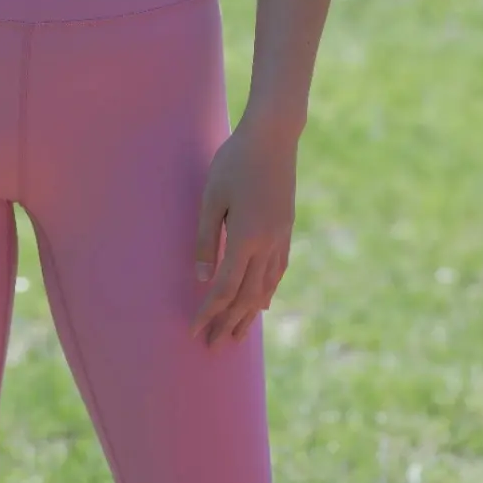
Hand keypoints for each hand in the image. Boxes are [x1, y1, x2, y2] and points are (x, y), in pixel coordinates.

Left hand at [190, 123, 296, 347]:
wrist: (274, 135)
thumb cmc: (235, 160)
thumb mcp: (212, 196)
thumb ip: (206, 239)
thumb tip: (201, 277)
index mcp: (247, 238)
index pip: (226, 288)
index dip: (210, 312)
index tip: (195, 330)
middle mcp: (268, 244)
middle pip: (247, 296)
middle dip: (229, 323)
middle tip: (213, 346)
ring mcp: (281, 237)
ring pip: (266, 288)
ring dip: (249, 315)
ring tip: (237, 336)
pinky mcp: (287, 228)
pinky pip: (277, 272)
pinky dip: (267, 292)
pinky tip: (263, 303)